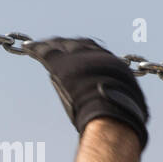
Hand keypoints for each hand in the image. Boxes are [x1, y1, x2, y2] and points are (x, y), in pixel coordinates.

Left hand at [26, 37, 149, 148]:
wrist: (111, 111)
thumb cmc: (123, 116)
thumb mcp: (129, 105)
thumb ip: (126, 101)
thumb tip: (133, 111)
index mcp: (115, 64)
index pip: (100, 53)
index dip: (89, 52)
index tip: (82, 53)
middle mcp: (97, 56)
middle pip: (81, 45)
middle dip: (71, 45)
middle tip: (61, 46)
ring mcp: (79, 58)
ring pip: (62, 46)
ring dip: (54, 46)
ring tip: (44, 45)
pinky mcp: (61, 63)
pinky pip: (45, 52)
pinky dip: (36, 48)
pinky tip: (29, 47)